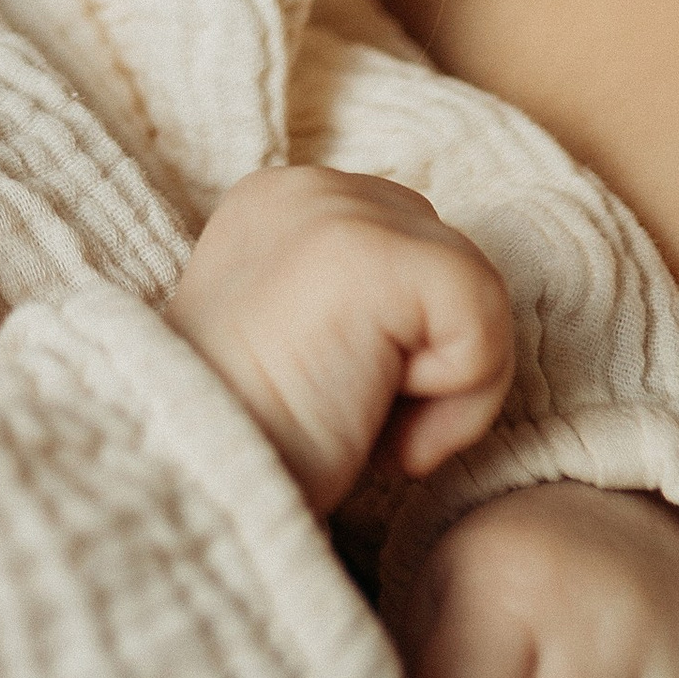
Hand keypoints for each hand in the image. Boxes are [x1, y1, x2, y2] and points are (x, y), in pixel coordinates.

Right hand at [163, 166, 514, 513]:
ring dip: (450, 390)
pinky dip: (462, 400)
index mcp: (278, 204)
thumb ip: (351, 302)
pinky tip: (385, 432)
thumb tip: (434, 318)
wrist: (194, 491)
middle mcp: (304, 187)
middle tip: (360, 418)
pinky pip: (483, 314)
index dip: (406, 341)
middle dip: (433, 355)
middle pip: (452, 259)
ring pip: (480, 290)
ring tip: (368, 425)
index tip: (343, 398)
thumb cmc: (252, 450)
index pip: (411, 243)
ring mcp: (333, 209)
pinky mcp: (367, 251)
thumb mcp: (295, 346)